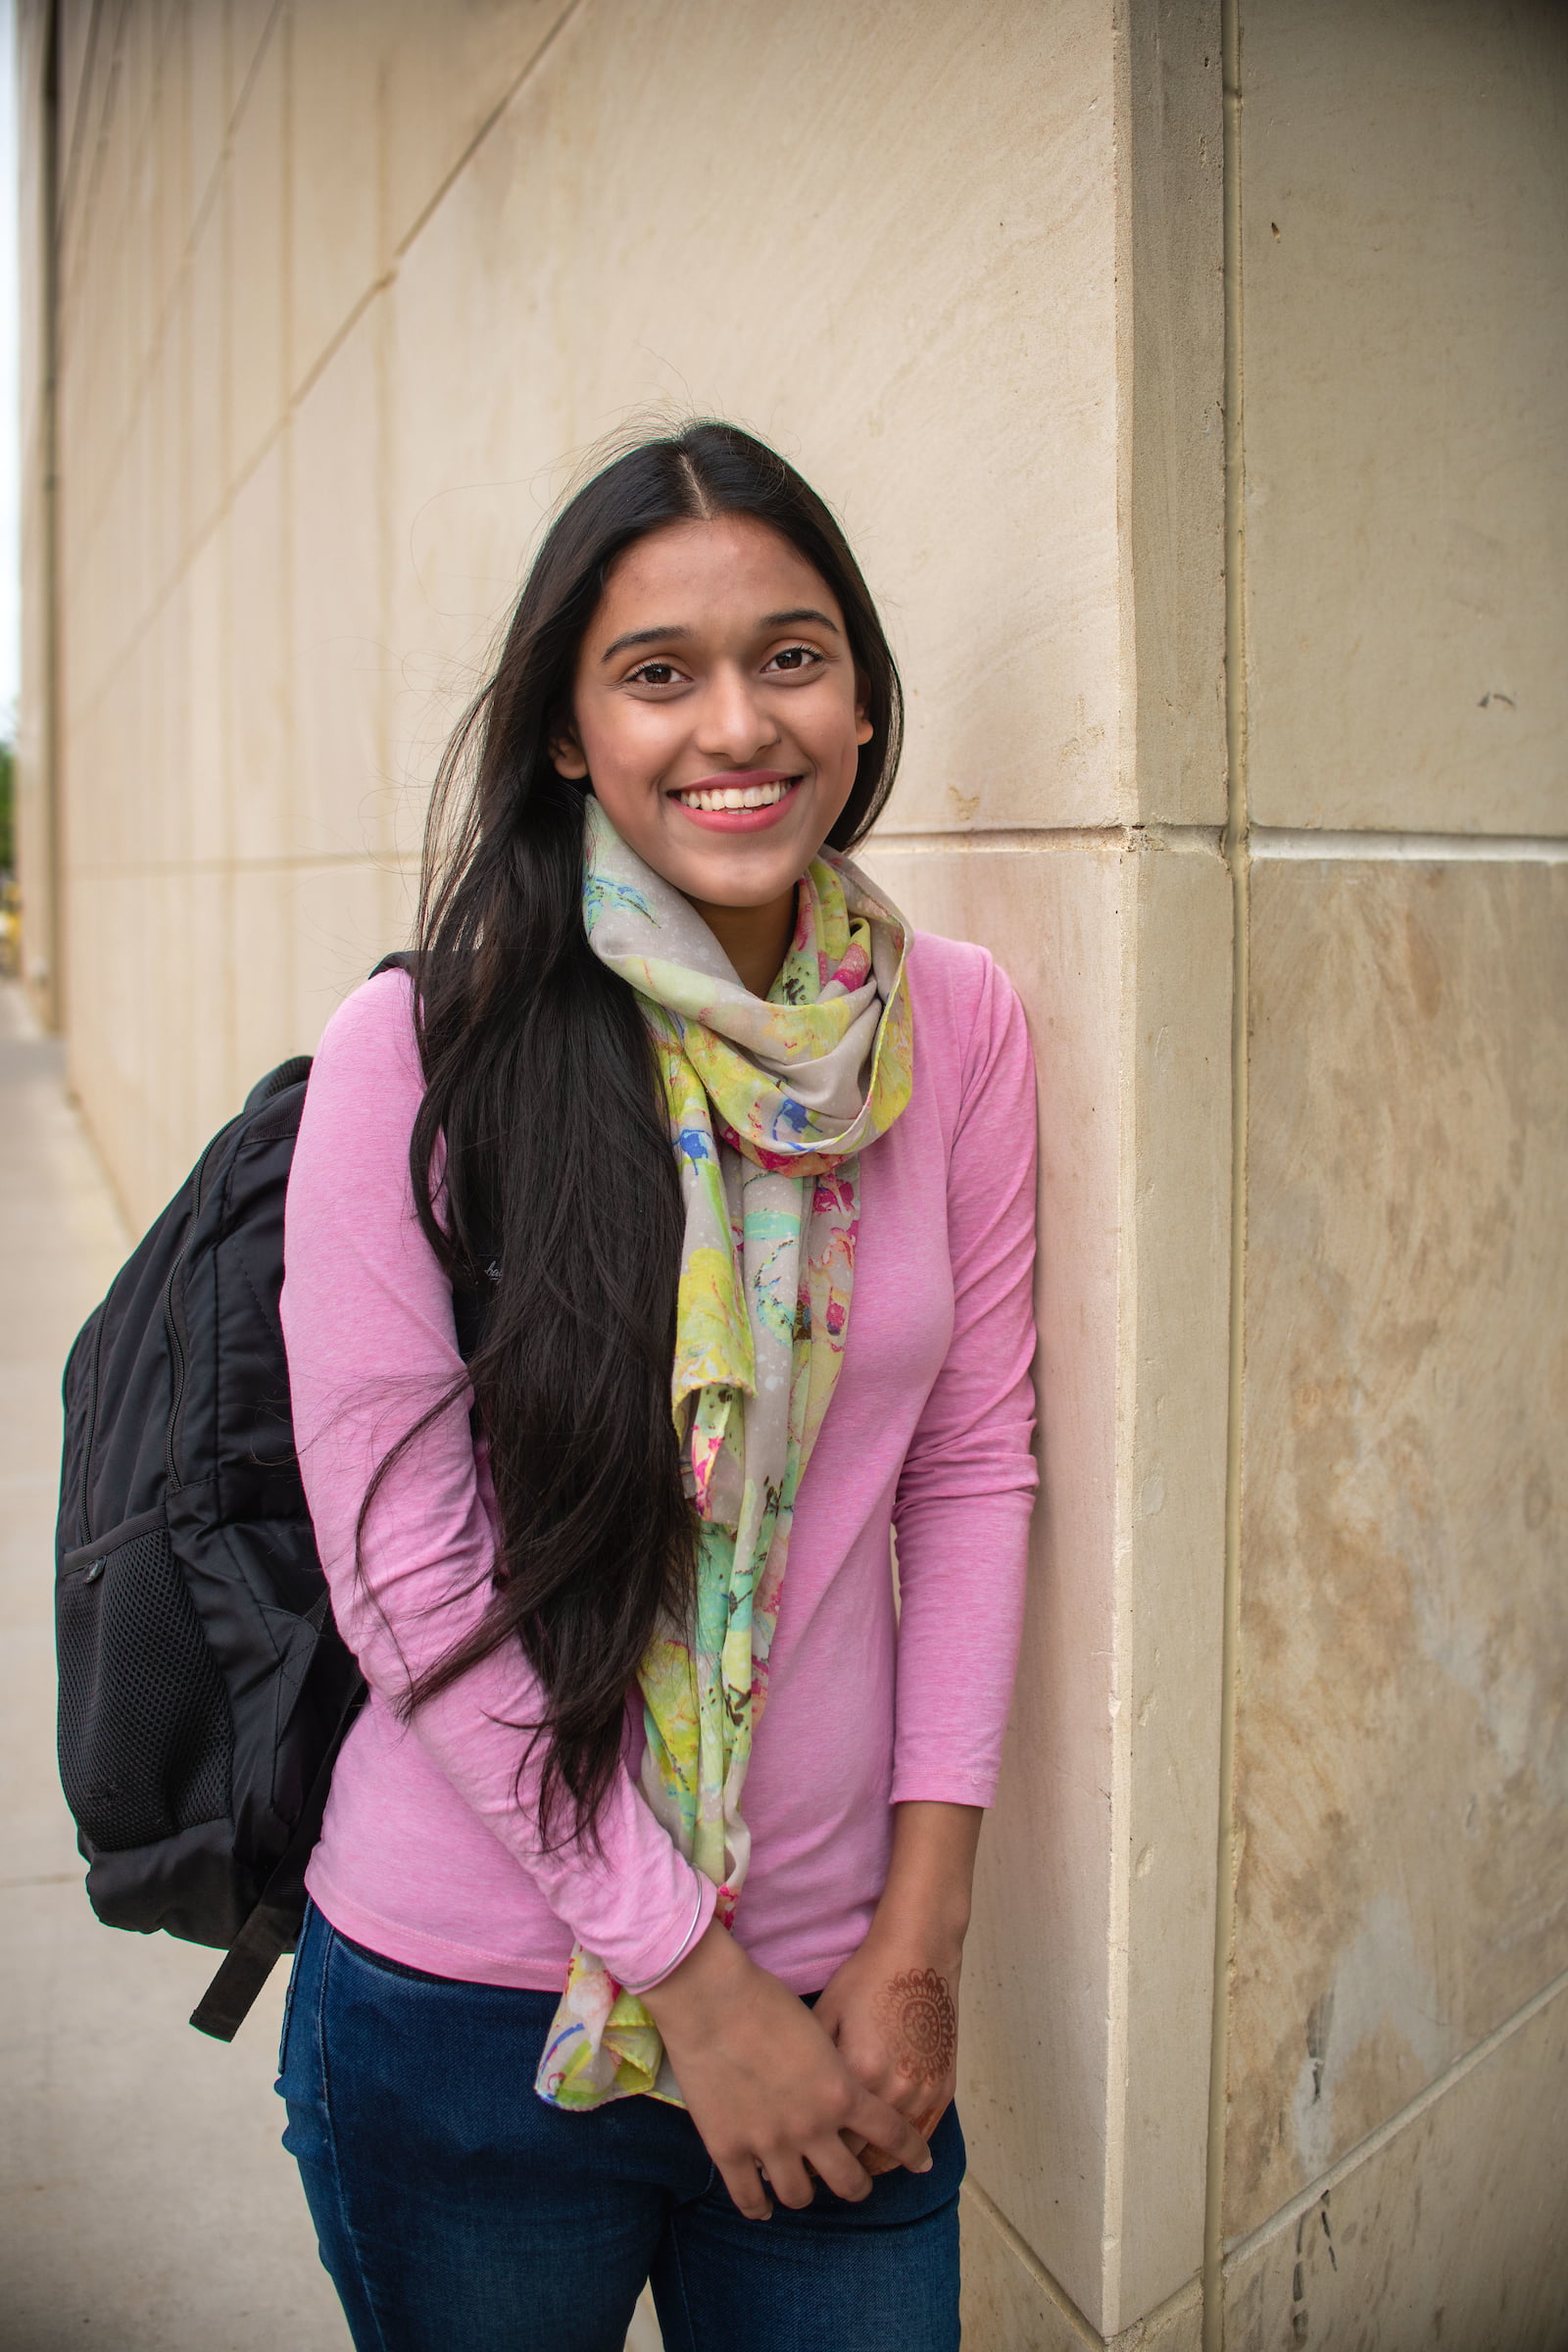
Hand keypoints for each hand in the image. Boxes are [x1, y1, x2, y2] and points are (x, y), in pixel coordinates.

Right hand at [638, 1920, 932, 2218]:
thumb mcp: (821, 2028)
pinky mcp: (728, 2149)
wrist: (711, 1999)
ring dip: (807, 2193)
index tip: (921, 2164)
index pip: (891, 2135)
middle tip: (854, 2181)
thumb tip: (845, 2088)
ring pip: (799, 2196)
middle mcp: (812, 2127)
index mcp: (841, 2093)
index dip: (911, 2153)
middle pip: (849, 2181)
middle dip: (858, 2185)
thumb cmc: (766, 1998)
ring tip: (805, 2185)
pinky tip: (763, 2206)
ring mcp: (770, 2143)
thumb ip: (837, 2067)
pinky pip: (749, 2198)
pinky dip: (759, 2207)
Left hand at [812, 1936, 959, 2172]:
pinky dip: (903, 2148)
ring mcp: (923, 2092)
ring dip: (869, 2162)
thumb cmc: (866, 1978)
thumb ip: (808, 2064)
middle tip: (816, 2168)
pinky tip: (888, 2153)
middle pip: (858, 2156)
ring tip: (848, 2168)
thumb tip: (784, 2103)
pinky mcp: (944, 2088)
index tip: (795, 2155)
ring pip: (891, 2153)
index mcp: (856, 2076)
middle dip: (835, 2166)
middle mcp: (892, 2092)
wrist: (918, 1952)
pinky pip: (921, 2133)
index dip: (809, 2151)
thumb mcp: (825, 2015)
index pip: (826, 2140)